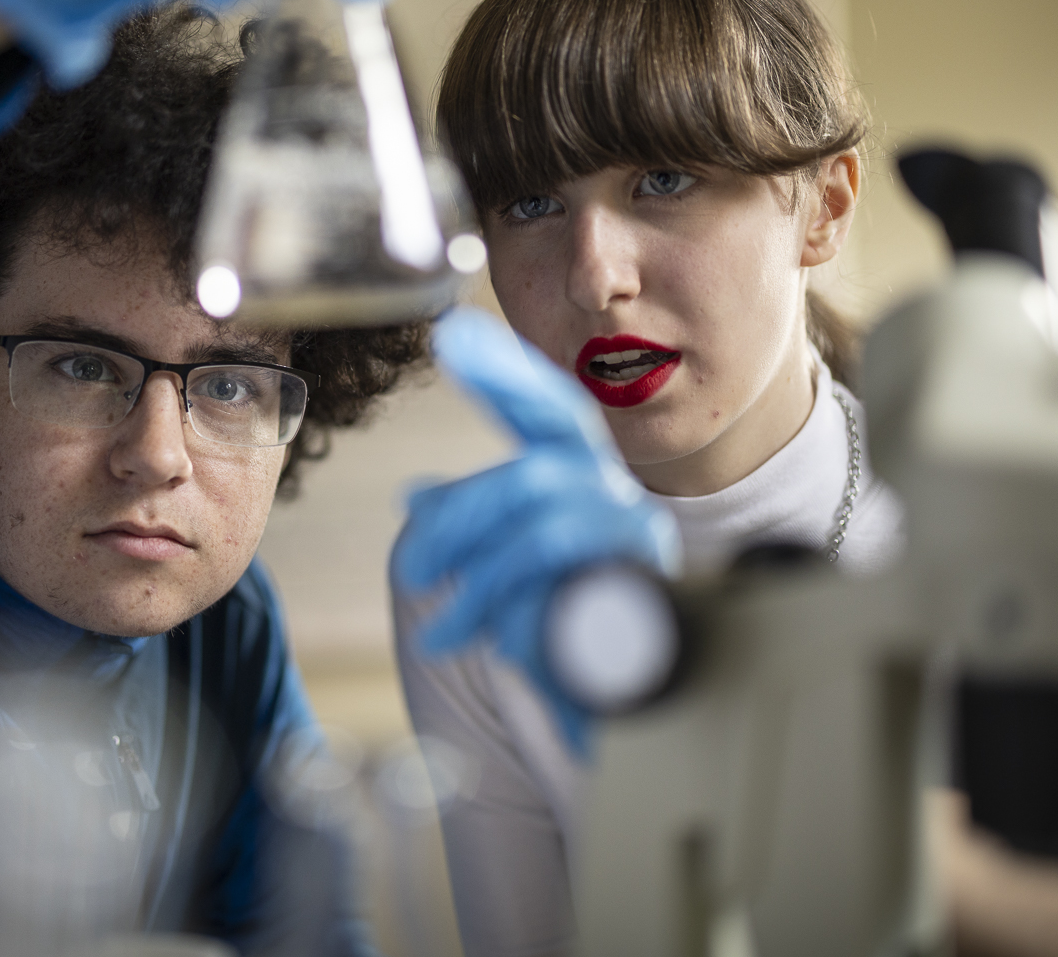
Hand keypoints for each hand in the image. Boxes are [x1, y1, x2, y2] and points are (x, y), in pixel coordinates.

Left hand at [392, 308, 680, 753]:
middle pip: (533, 475)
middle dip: (462, 518)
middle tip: (415, 568)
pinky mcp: (642, 599)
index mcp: (581, 479)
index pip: (546, 408)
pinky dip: (513, 614)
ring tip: (443, 626)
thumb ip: (464, 523)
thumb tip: (418, 498)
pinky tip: (488, 641)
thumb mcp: (489, 570)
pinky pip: (565, 587)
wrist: (603, 721)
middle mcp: (617, 500)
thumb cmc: (547, 633)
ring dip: (478, 579)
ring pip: (543, 527)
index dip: (502, 372)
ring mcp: (635, 548)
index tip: (450, 335)